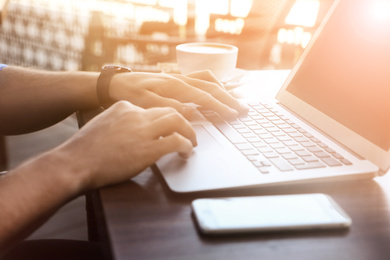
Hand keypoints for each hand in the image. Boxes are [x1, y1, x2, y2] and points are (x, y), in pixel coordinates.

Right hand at [56, 101, 195, 189]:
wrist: (74, 163)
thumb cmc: (84, 151)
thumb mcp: (103, 126)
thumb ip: (120, 125)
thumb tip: (133, 135)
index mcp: (124, 107)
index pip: (152, 108)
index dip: (164, 119)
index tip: (169, 127)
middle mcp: (136, 114)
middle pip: (169, 110)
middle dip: (182, 121)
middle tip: (188, 132)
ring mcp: (143, 130)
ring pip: (177, 121)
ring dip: (189, 131)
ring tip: (191, 142)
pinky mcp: (149, 149)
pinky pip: (176, 141)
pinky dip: (186, 145)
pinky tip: (186, 152)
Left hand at [109, 70, 246, 120]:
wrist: (113, 84)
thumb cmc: (127, 95)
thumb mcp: (145, 104)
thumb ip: (170, 107)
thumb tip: (192, 112)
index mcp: (175, 86)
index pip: (204, 96)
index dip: (220, 106)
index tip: (233, 115)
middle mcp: (179, 80)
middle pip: (211, 86)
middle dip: (228, 98)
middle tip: (243, 109)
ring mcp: (178, 78)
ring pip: (207, 80)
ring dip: (222, 89)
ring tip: (234, 99)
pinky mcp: (174, 80)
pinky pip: (199, 79)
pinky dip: (212, 84)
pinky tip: (214, 91)